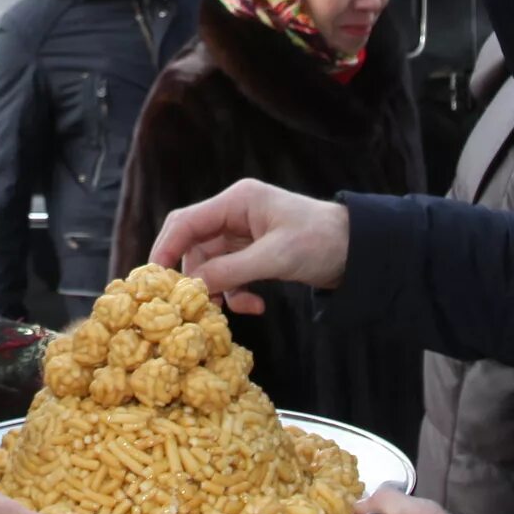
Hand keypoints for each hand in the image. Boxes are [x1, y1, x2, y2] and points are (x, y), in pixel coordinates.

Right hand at [150, 179, 349, 313]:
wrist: (358, 250)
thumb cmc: (321, 241)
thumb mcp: (275, 258)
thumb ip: (231, 271)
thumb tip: (193, 288)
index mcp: (237, 201)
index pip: (186, 222)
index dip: (165, 249)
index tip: (154, 280)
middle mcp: (235, 214)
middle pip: (194, 246)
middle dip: (193, 276)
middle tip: (188, 305)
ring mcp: (243, 234)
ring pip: (210, 265)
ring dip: (219, 290)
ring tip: (231, 312)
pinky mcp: (253, 253)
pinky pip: (230, 275)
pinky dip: (236, 293)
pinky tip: (256, 305)